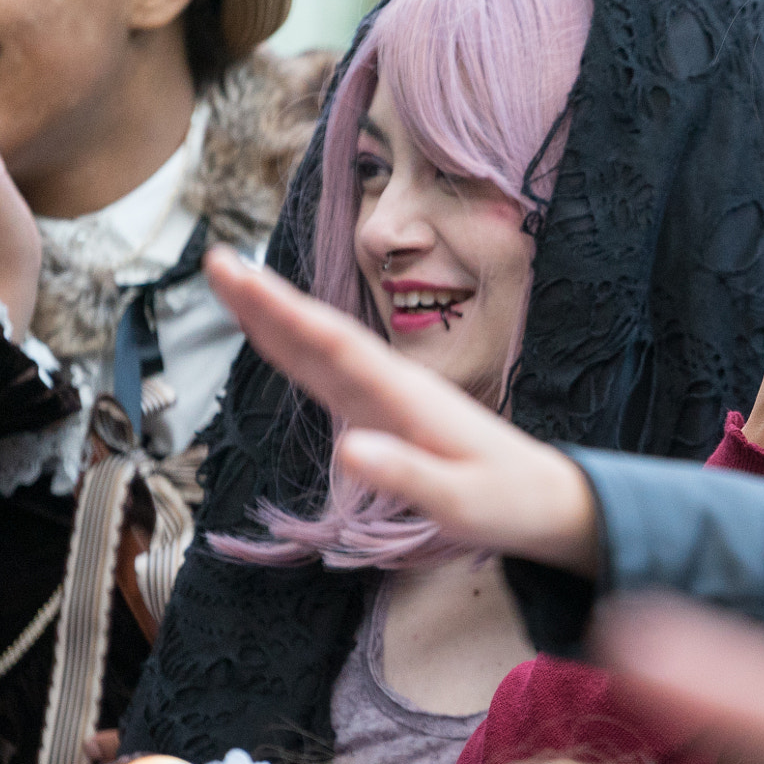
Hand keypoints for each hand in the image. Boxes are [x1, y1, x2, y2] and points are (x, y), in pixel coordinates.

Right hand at [203, 247, 600, 572]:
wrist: (547, 499)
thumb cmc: (506, 501)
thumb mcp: (460, 502)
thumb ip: (408, 475)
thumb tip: (347, 447)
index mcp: (408, 398)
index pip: (336, 346)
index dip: (285, 313)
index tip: (243, 279)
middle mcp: (394, 386)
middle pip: (320, 335)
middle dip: (266, 301)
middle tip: (216, 262)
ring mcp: (388, 397)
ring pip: (321, 350)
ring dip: (276, 318)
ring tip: (232, 284)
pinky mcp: (385, 413)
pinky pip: (331, 375)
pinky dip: (297, 351)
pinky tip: (275, 337)